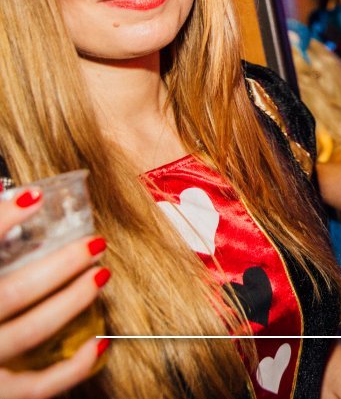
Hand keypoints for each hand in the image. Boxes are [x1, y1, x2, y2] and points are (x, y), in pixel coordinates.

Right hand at [0, 189, 107, 398]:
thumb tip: (5, 192)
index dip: (2, 220)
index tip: (36, 196)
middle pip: (13, 292)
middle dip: (59, 265)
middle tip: (94, 242)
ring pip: (29, 332)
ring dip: (71, 300)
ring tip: (100, 274)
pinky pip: (36, 386)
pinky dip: (72, 368)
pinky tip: (99, 342)